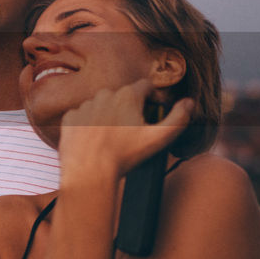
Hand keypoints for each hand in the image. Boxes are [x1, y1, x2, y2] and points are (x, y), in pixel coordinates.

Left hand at [57, 80, 192, 180]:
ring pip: (103, 106)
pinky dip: (90, 125)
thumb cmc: (124, 156)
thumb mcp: (159, 138)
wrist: (89, 172)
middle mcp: (104, 94)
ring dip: (109, 116)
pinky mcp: (70, 117)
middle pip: (124, 96)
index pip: (146, 86)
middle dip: (131, 109)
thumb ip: (178, 118)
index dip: (153, 98)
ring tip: (113, 139)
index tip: (154, 112)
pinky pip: (84, 116)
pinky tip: (95, 141)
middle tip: (133, 131)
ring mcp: (85, 105)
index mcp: (127, 95)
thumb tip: (189, 102)